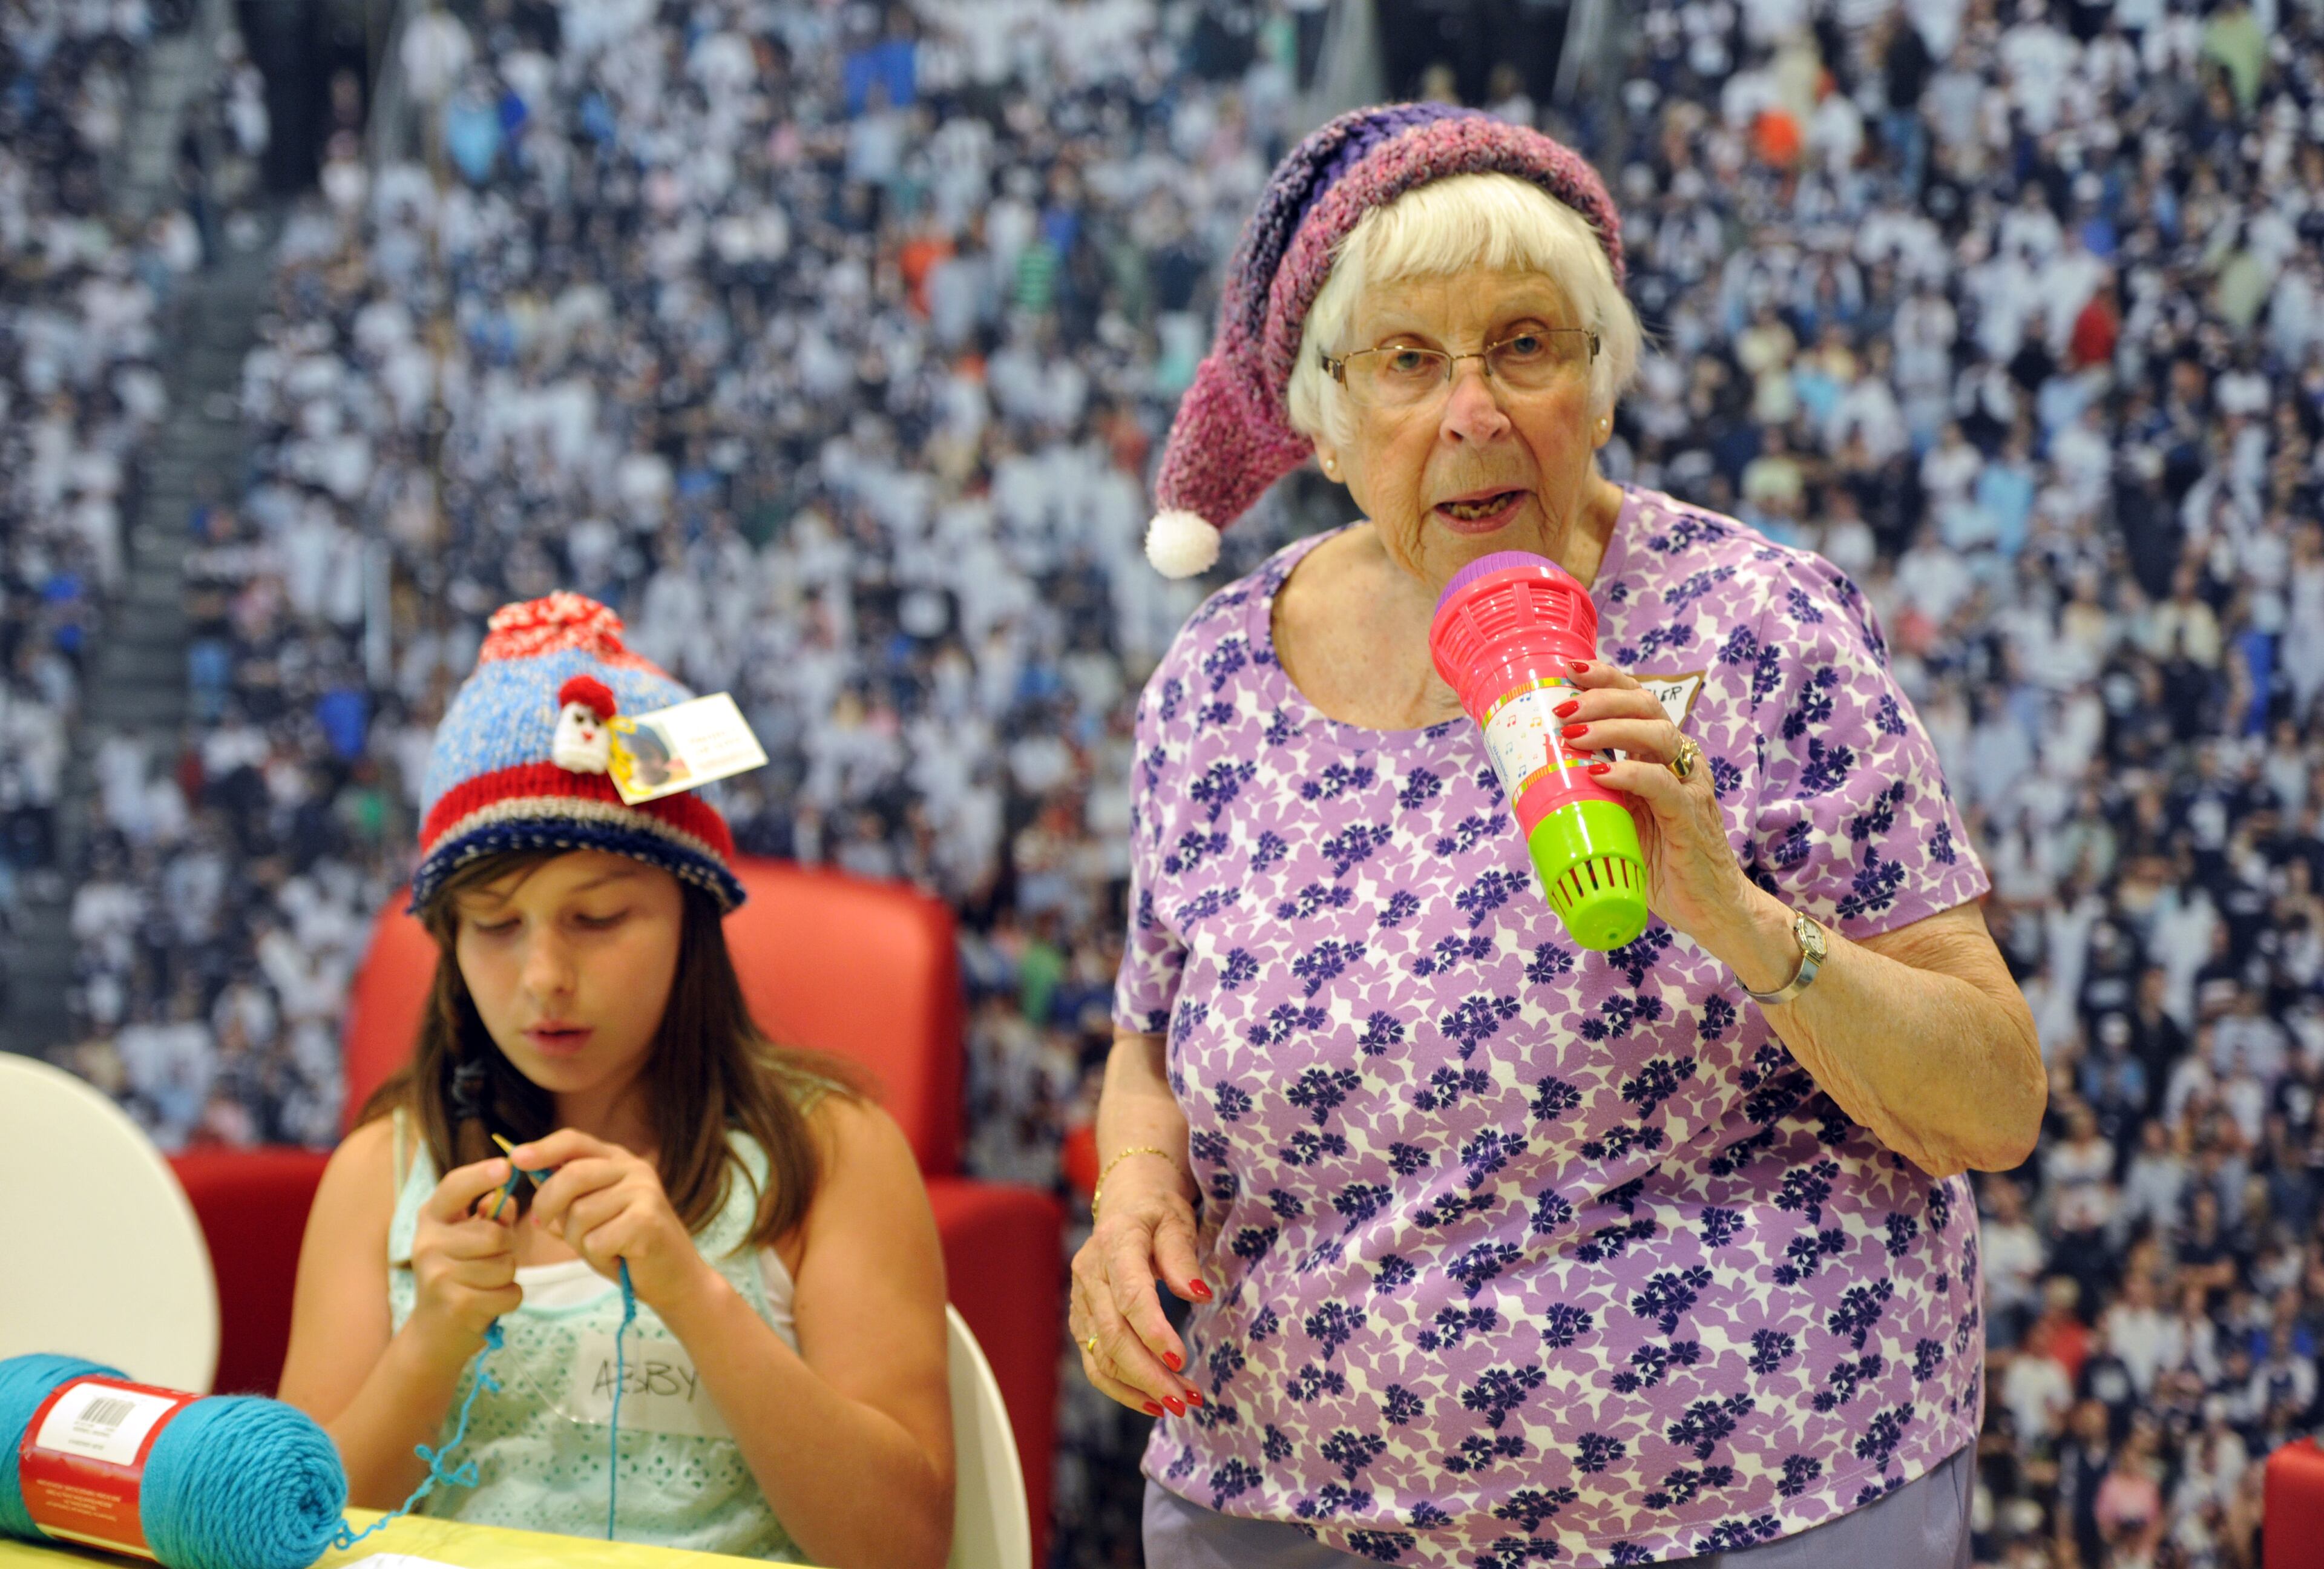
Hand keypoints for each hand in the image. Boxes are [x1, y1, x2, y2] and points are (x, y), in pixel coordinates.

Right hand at [407, 1157, 523, 1358]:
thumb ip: (490, 1216)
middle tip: (490, 1261)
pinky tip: (488, 1303)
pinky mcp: (456, 1305)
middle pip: (496, 1234)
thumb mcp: (468, 1239)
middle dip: (507, 1248)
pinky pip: (510, 1293)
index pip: (454, 1187)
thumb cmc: (458, 1275)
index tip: (506, 1166)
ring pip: (506, 1265)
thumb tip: (506, 1199)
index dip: (480, 1175)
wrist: (434, 1333)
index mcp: (431, 1220)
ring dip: (507, 1276)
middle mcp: (428, 1244)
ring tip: (485, 1283)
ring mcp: (439, 1276)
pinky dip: (509, 1298)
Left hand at [512, 1129, 714, 1312]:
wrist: (673, 1278)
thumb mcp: (590, 1216)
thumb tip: (528, 1173)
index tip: (515, 1158)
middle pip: (571, 1176)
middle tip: (541, 1225)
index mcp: (618, 1160)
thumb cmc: (626, 1247)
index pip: (574, 1141)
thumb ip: (566, 1197)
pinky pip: (595, 1240)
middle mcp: (634, 1169)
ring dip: (578, 1241)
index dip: (542, 1148)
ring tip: (602, 1248)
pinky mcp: (647, 1220)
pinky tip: (619, 1257)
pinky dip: (598, 1257)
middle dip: (547, 1204)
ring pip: (579, 1214)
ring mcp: (644, 1192)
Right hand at [1067, 1154, 1208, 1416]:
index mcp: (1115, 1243)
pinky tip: (1152, 1403)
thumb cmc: (1157, 1211)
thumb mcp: (1176, 1220)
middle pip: (1114, 1335)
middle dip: (1150, 1374)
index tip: (1181, 1359)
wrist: (1126, 1202)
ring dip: (1140, 1387)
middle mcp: (1089, 1274)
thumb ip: (1182, 1256)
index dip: (1153, 1331)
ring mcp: (1081, 1299)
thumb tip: (1198, 1293)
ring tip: (1180, 1404)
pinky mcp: (1082, 1320)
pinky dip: (1122, 1388)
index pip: (1130, 1295)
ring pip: (1101, 1356)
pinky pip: (1095, 1362)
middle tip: (1187, 1400)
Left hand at [1551, 659, 1758, 950]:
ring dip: (1611, 729)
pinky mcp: (1690, 817)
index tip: (1569, 670)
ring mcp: (1689, 787)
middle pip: (1647, 707)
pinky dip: (1629, 773)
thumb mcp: (1620, 820)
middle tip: (1562, 707)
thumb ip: (1594, 795)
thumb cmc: (1662, 863)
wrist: (1709, 908)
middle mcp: (1681, 763)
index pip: (1638, 702)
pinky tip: (1600, 773)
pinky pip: (1662, 785)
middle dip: (1602, 698)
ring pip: (1658, 736)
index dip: (1607, 679)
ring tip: (1573, 736)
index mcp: (1663, 757)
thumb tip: (1537, 784)